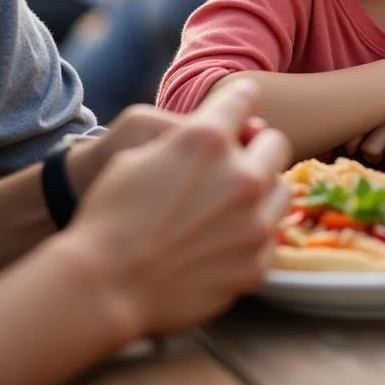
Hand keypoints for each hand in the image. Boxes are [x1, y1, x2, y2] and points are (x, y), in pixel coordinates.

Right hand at [65, 80, 290, 336]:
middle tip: (238, 161)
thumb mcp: (138, 152)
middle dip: (258, 146)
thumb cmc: (110, 215)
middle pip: (276, 142)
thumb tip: (221, 135)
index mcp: (207, 140)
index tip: (237, 106)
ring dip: (263, 189)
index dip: (239, 100)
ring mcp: (254, 222)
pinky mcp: (255, 263)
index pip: (245, 98)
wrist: (103, 287)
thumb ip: (188, 136)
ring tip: (236, 203)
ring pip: (282, 189)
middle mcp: (241, 176)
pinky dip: (255, 231)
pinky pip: (272, 235)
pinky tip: (228, 239)